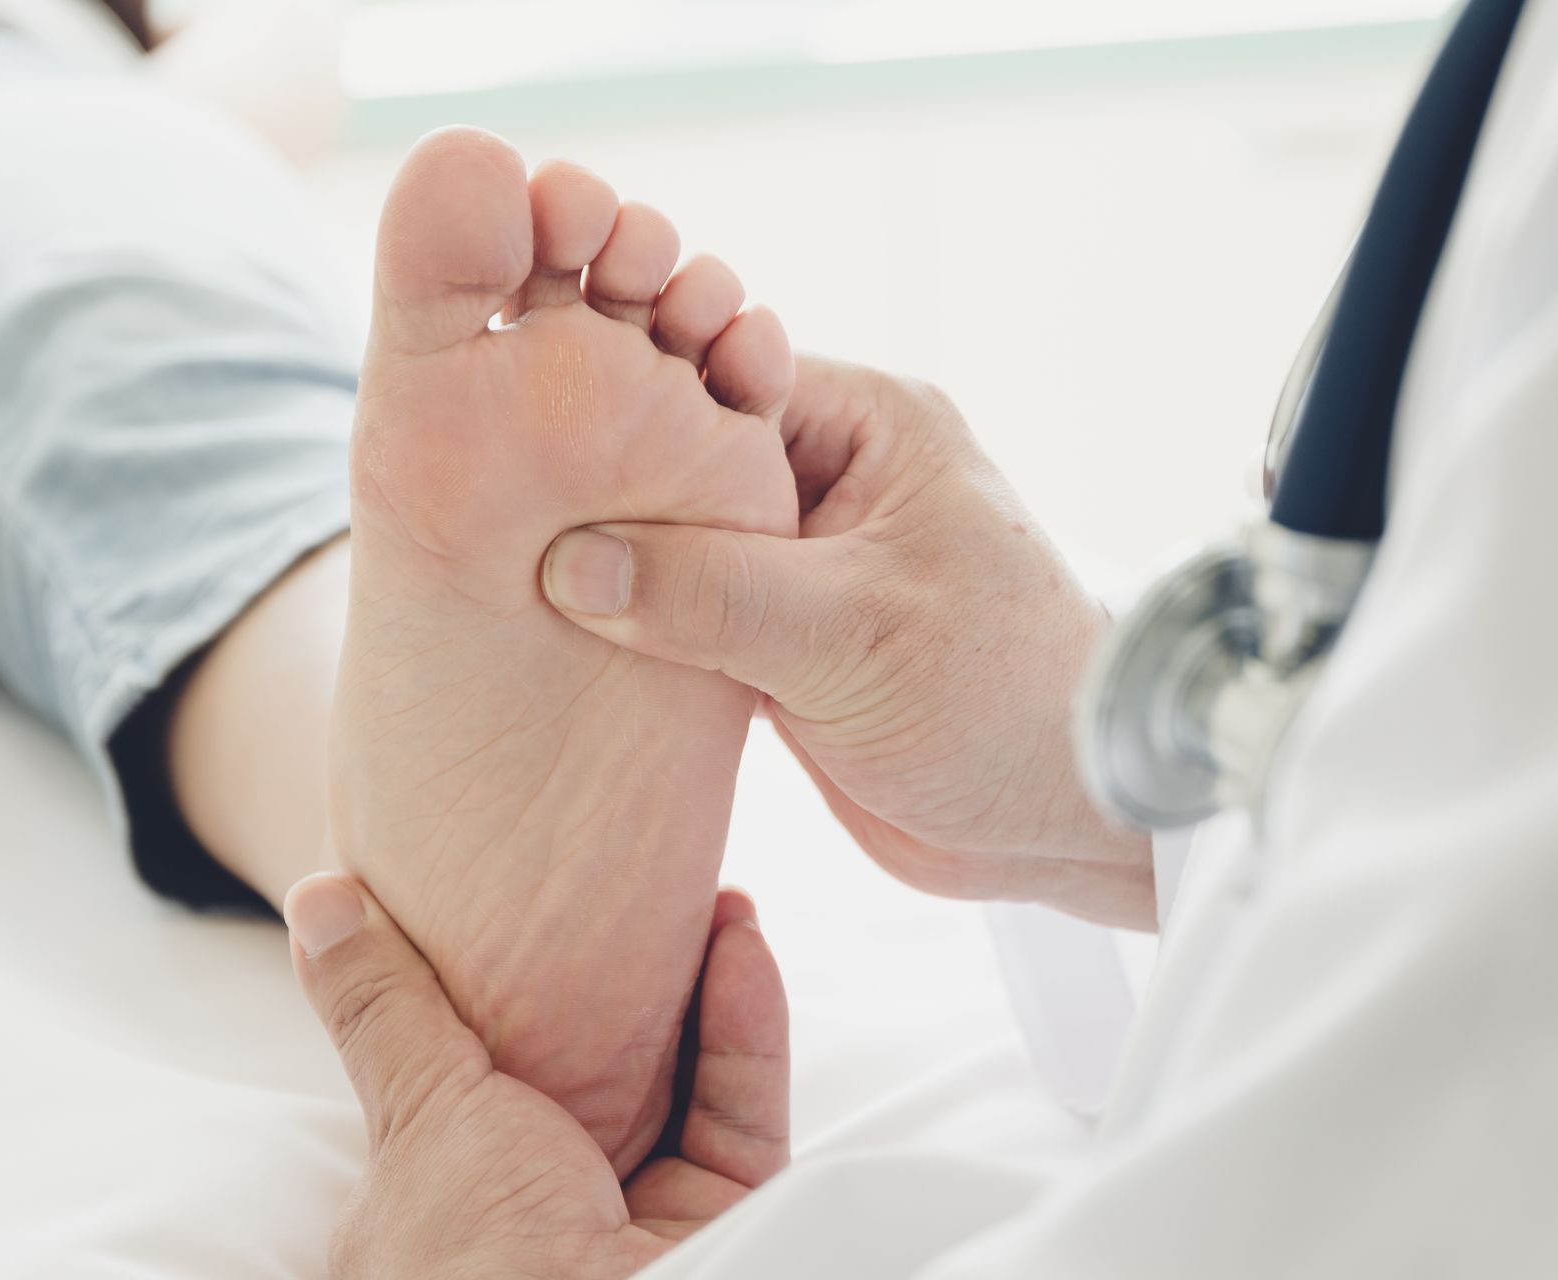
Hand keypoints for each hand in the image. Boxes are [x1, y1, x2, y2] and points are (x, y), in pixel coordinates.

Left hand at [283, 874, 787, 1278]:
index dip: (530, 990)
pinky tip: (746, 943)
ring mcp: (636, 1220)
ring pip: (681, 1086)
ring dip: (705, 986)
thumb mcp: (418, 1106)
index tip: (558, 908)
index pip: (494, 1077)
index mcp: (451, 1201)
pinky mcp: (721, 1221)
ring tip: (720, 897)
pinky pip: (737, 1113)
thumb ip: (385, 1006)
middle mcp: (544, 1212)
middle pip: (604, 1075)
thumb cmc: (478, 1249)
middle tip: (658, 895)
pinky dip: (747, 1028)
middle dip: (636, 982)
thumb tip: (318, 898)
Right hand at [541, 357, 1151, 926]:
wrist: (1064, 817)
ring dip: (615, 572)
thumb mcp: (851, 631)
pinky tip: (565, 650)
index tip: (523, 424)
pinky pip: (689, 621)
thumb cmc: (1003, 698)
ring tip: (507, 581)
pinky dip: (639, 638)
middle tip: (493, 511)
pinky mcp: (784, 644)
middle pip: (683, 458)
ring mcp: (804, 564)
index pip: (716, 376)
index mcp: (869, 426)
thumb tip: (570, 565)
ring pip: (677, 546)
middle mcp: (832, 479)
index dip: (621, 397)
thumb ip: (710, 592)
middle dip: (602, 488)